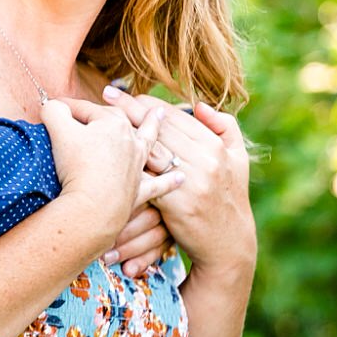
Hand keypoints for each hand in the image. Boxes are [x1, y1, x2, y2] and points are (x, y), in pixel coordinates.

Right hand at [41, 98, 183, 247]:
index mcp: (113, 124)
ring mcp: (137, 167)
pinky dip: (169, 181)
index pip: (88, 109)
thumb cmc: (77, 166)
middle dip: (117, 108)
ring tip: (160, 116)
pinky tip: (181, 178)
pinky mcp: (139, 192)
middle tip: (112, 98)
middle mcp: (131, 142)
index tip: (54, 109)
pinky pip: (158, 185)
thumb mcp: (58, 130)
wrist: (94, 208)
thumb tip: (52, 105)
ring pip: (148, 143)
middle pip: (123, 120)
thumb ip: (54, 111)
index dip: (68, 108)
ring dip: (154, 129)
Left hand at [102, 88, 254, 273]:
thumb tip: (198, 104)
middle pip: (159, 129)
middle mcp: (205, 160)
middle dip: (129, 110)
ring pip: (150, 150)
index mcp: (215, 146)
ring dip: (123, 134)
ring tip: (98, 120)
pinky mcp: (176, 205)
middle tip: (105, 96)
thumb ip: (224, 126)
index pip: (175, 116)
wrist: (229, 243)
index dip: (147, 104)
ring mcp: (191, 182)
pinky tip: (104, 157)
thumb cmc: (230, 196)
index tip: (125, 93)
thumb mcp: (238, 158)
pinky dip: (126, 169)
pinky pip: (146, 181)